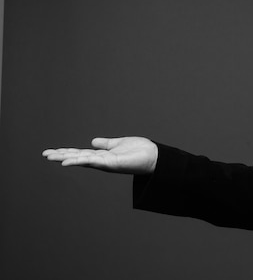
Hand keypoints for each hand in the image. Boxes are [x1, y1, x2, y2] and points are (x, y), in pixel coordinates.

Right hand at [42, 137, 157, 174]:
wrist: (154, 156)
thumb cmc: (139, 151)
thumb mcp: (119, 144)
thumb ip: (106, 144)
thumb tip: (93, 142)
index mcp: (103, 155)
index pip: (81, 153)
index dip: (66, 152)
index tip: (52, 151)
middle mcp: (102, 161)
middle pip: (77, 157)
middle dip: (61, 155)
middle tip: (44, 154)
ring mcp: (105, 163)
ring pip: (81, 160)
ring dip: (65, 158)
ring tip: (50, 157)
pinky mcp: (110, 163)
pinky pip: (92, 161)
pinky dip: (79, 161)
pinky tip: (67, 161)